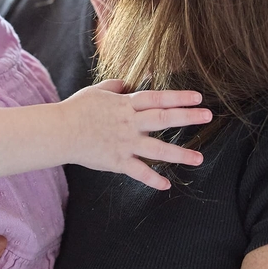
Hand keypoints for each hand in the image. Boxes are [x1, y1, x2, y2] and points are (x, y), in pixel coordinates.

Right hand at [63, 79, 211, 189]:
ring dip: (179, 154)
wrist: (59, 131)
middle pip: (163, 118)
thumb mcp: (96, 91)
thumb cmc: (76, 109)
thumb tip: (129, 83)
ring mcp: (125, 143)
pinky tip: (166, 185)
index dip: (178, 97)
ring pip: (157, 148)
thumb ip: (115, 86)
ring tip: (199, 158)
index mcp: (125, 105)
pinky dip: (152, 180)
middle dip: (187, 117)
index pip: (157, 98)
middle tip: (208, 115)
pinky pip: (138, 171)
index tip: (198, 97)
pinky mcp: (117, 161)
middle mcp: (129, 123)